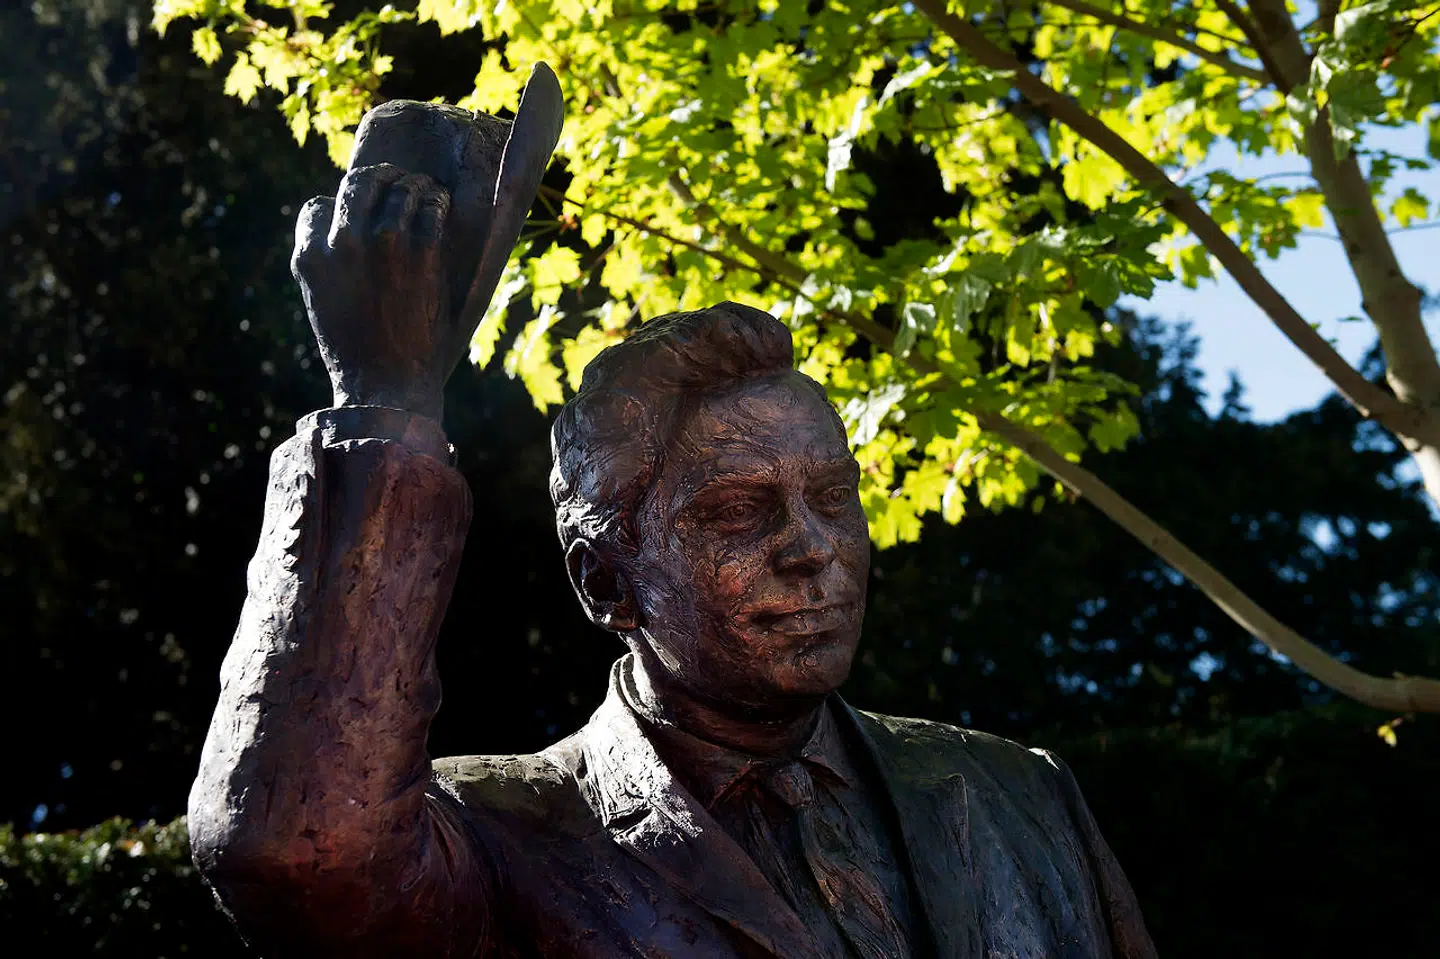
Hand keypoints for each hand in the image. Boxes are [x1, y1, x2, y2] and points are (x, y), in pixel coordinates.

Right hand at [291, 163, 459, 420]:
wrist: (388, 386)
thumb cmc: (357, 353)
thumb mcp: (323, 304)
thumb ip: (329, 265)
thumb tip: (345, 233)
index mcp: (310, 257)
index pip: (317, 206)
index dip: (337, 208)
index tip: (355, 216)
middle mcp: (342, 242)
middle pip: (358, 184)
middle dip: (378, 178)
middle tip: (396, 181)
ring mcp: (384, 244)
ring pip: (398, 188)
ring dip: (414, 185)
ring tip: (425, 190)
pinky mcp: (422, 252)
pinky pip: (430, 207)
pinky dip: (437, 200)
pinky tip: (440, 204)